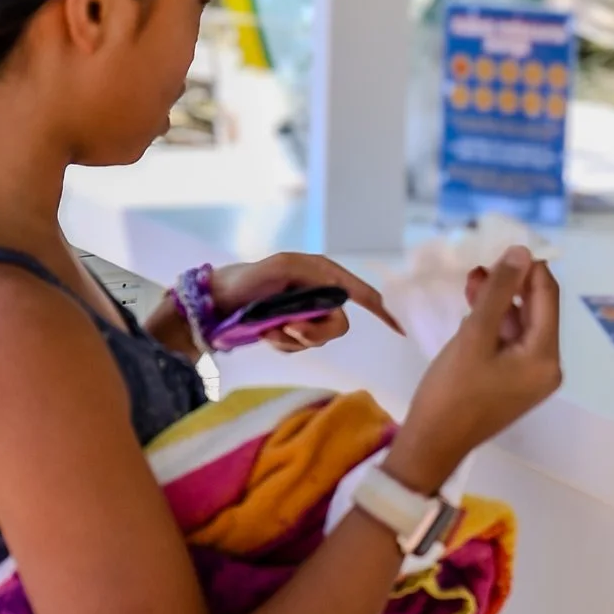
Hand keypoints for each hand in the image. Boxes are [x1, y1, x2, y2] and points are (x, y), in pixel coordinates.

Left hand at [187, 253, 399, 357]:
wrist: (216, 300)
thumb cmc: (248, 278)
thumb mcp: (282, 267)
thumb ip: (314, 276)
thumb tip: (339, 294)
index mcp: (322, 274)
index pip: (360, 293)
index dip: (381, 311)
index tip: (397, 330)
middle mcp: (318, 294)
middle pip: (338, 325)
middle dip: (314, 333)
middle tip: (288, 330)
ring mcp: (304, 313)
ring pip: (317, 339)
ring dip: (292, 339)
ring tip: (268, 330)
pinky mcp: (290, 329)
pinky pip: (298, 346)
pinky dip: (282, 344)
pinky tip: (265, 334)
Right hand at [390, 252, 562, 487]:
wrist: (432, 445)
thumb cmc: (451, 392)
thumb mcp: (474, 336)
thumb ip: (499, 292)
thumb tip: (521, 252)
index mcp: (545, 358)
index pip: (547, 297)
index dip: (529, 266)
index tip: (505, 241)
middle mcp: (547, 367)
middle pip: (537, 310)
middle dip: (511, 282)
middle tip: (481, 259)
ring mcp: (530, 377)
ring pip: (520, 324)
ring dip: (499, 300)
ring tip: (471, 278)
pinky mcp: (512, 382)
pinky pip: (509, 342)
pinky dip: (493, 322)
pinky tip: (472, 304)